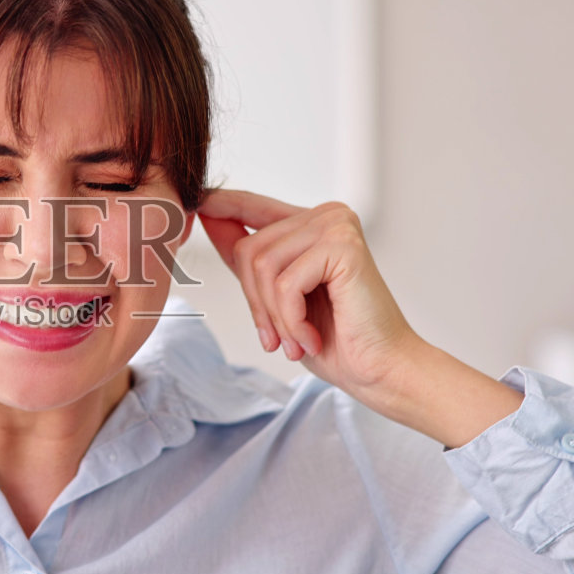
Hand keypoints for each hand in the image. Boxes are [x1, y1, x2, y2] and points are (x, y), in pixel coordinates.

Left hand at [196, 189, 424, 399]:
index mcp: (312, 223)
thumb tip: (208, 218)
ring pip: (262, 266)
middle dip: (255, 303)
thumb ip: (249, 260)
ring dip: (274, 316)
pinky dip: (290, 319)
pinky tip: (311, 338)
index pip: (252, 206)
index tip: (193, 203)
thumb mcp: (276, 297)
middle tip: (276, 339)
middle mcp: (326, 216)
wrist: (380, 370)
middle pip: (249, 249)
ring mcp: (336, 226)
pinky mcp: (343, 246)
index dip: (221, 206)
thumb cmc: (334, 340)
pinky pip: (285, 283)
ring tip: (296, 341)